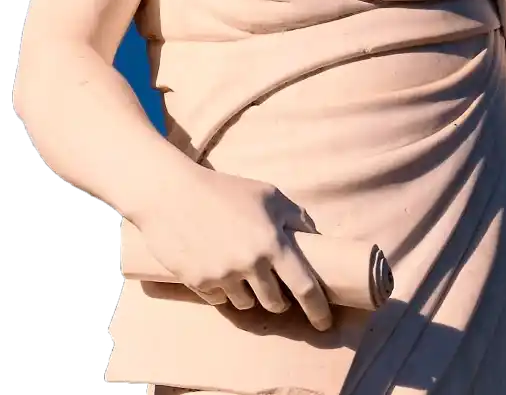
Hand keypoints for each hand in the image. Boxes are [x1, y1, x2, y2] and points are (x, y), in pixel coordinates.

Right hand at [134, 159, 332, 330]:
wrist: (172, 193)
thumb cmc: (224, 190)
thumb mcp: (267, 194)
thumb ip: (296, 217)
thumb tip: (315, 239)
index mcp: (272, 243)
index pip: (304, 287)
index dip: (318, 309)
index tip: (324, 322)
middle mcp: (250, 263)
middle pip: (274, 302)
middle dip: (277, 299)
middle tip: (272, 286)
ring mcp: (223, 276)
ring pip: (245, 303)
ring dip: (248, 293)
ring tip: (239, 269)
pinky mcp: (198, 283)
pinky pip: (219, 299)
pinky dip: (221, 288)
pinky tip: (214, 264)